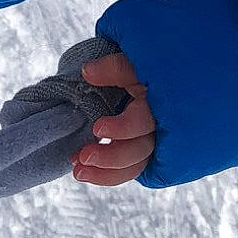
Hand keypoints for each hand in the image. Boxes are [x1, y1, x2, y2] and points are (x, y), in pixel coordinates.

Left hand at [72, 51, 152, 184]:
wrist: (156, 81)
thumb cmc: (146, 70)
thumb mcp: (134, 63)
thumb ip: (115, 68)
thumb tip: (89, 72)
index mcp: (158, 103)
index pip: (145, 121)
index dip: (123, 128)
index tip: (98, 128)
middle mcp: (159, 127)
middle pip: (140, 150)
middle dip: (111, 157)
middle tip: (83, 156)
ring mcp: (152, 142)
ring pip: (135, 165)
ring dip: (105, 172)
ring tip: (78, 171)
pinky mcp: (142, 152)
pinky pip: (129, 170)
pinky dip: (108, 175)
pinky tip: (89, 174)